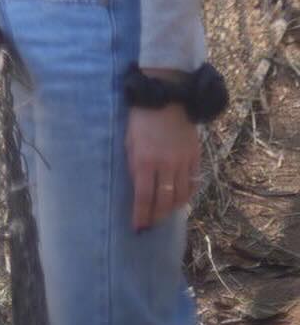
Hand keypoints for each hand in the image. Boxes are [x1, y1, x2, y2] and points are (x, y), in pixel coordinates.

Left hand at [126, 100, 200, 229]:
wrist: (167, 97)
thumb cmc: (141, 118)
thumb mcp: (130, 140)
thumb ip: (134, 165)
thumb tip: (138, 188)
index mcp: (145, 160)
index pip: (144, 196)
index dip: (141, 215)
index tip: (137, 227)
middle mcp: (166, 164)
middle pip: (164, 201)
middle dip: (156, 217)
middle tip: (150, 225)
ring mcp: (183, 162)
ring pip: (181, 196)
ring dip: (172, 209)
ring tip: (163, 215)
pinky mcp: (195, 157)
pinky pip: (193, 183)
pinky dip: (187, 195)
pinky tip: (179, 200)